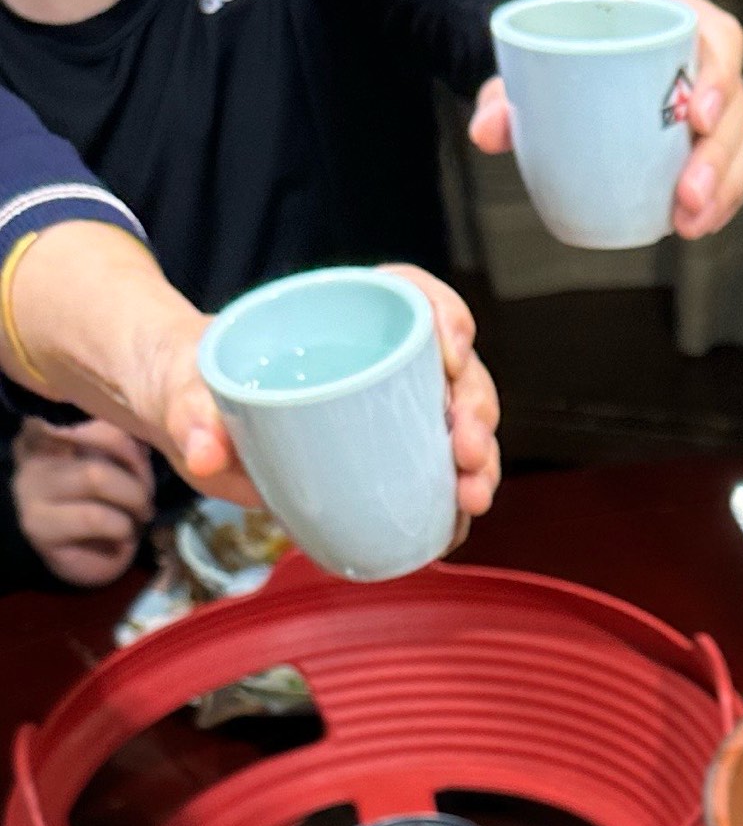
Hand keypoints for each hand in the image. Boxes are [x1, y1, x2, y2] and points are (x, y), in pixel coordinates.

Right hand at [12, 415, 154, 586]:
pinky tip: (122, 537)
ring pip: (96, 476)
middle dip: (138, 472)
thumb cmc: (109, 507)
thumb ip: (132, 444)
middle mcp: (35, 449)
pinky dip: (121, 528)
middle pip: (99, 438)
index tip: (149, 462)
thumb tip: (167, 430)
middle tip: (148, 499)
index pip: (98, 412)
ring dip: (132, 500)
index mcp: (56, 426)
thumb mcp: (124, 466)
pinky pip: (94, 516)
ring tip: (139, 517)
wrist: (87, 561)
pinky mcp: (38, 525)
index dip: (133, 438)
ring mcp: (30, 486)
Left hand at [148, 264, 500, 536]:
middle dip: (475, 409)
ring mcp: (385, 416)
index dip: (446, 316)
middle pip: (453, 370)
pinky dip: (449, 506)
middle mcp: (377, 362)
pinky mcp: (380, 466)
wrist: (184, 418)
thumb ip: (188, 410)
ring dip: (477, 463)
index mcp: (339, 315)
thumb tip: (205, 453)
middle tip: (465, 451)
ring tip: (470, 497)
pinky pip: (431, 480)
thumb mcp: (181, 385)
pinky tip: (454, 529)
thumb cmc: (187, 381)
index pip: (413, 296)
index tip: (447, 356)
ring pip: (455, 428)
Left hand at [470, 0, 742, 242]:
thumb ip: (505, 94)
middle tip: (687, 196)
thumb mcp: (531, 66)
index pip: (721, 40)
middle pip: (736, 104)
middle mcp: (708, 59)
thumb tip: (485, 132)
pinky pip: (733, 172)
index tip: (695, 115)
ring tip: (690, 225)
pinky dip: (721, 202)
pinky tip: (700, 226)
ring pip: (742, 144)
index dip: (719, 77)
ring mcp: (717, 104)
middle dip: (720, 155)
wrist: (572, 64)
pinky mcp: (713, 141)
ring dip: (725, 188)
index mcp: (676, 19)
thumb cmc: (562, 56)